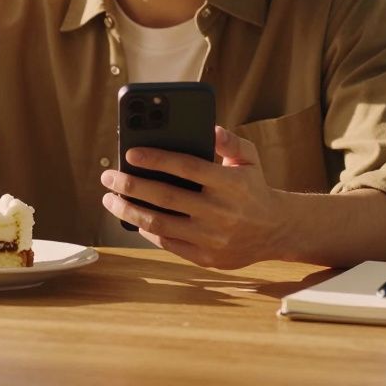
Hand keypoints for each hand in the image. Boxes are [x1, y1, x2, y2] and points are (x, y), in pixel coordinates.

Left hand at [100, 126, 290, 268]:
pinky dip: (147, 230)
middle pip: (165, 197)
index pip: (187, 167)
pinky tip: (133, 218)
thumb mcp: (250, 159)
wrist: (277, 230)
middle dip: (131, 185)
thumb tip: (211, 128)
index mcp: (230, 184)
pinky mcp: (207, 258)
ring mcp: (212, 238)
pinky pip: (168, 243)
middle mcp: (221, 212)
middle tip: (109, 176)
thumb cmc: (254, 188)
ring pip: (160, 224)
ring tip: (111, 199)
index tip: (130, 153)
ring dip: (129, 211)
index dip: (156, 159)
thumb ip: (230, 142)